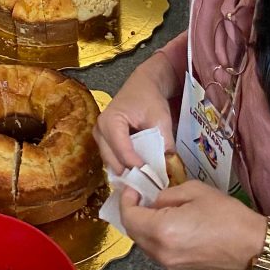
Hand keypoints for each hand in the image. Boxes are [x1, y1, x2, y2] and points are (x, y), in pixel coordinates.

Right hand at [94, 56, 178, 174]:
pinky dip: (125, 167)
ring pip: (112, 164)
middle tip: (150, 184)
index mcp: (110, 122)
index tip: (154, 179)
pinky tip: (140, 172)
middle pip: (113, 162)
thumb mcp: (161, 120)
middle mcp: (99, 130)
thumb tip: (169, 170)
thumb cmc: (150, 99)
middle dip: (132, 174)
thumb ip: (165, 144)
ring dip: (128, 173)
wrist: (143, 86)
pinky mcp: (104, 141)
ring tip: (146, 180)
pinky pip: (113, 160)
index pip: (123, 153)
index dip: (138, 168)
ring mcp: (99, 137)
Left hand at [119, 181, 266, 269]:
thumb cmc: (227, 215)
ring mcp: (169, 264)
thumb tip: (154, 201)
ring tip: (154, 207)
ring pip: (143, 243)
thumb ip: (167, 195)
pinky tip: (165, 222)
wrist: (252, 247)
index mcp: (163, 231)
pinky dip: (153, 235)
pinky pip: (156, 250)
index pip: (129, 217)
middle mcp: (161, 252)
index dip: (126, 200)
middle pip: (133, 232)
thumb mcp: (194, 191)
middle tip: (140, 195)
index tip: (132, 188)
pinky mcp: (178, 269)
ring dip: (142, 225)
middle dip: (132, 212)